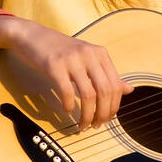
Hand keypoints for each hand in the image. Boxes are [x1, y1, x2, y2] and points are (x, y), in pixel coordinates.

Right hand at [0, 15, 133, 130]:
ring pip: (88, 95)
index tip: (107, 119)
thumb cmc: (60, 50)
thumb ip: (107, 74)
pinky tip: (66, 111)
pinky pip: (67, 92)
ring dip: (87, 115)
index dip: (114, 106)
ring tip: (83, 124)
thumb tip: (129, 90)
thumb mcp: (87, 59)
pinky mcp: (54, 65)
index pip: (115, 85)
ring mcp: (72, 59)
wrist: (32, 36)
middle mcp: (89, 54)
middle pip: (105, 91)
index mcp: (100, 53)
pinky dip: (68, 105)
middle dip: (103, 114)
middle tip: (96, 126)